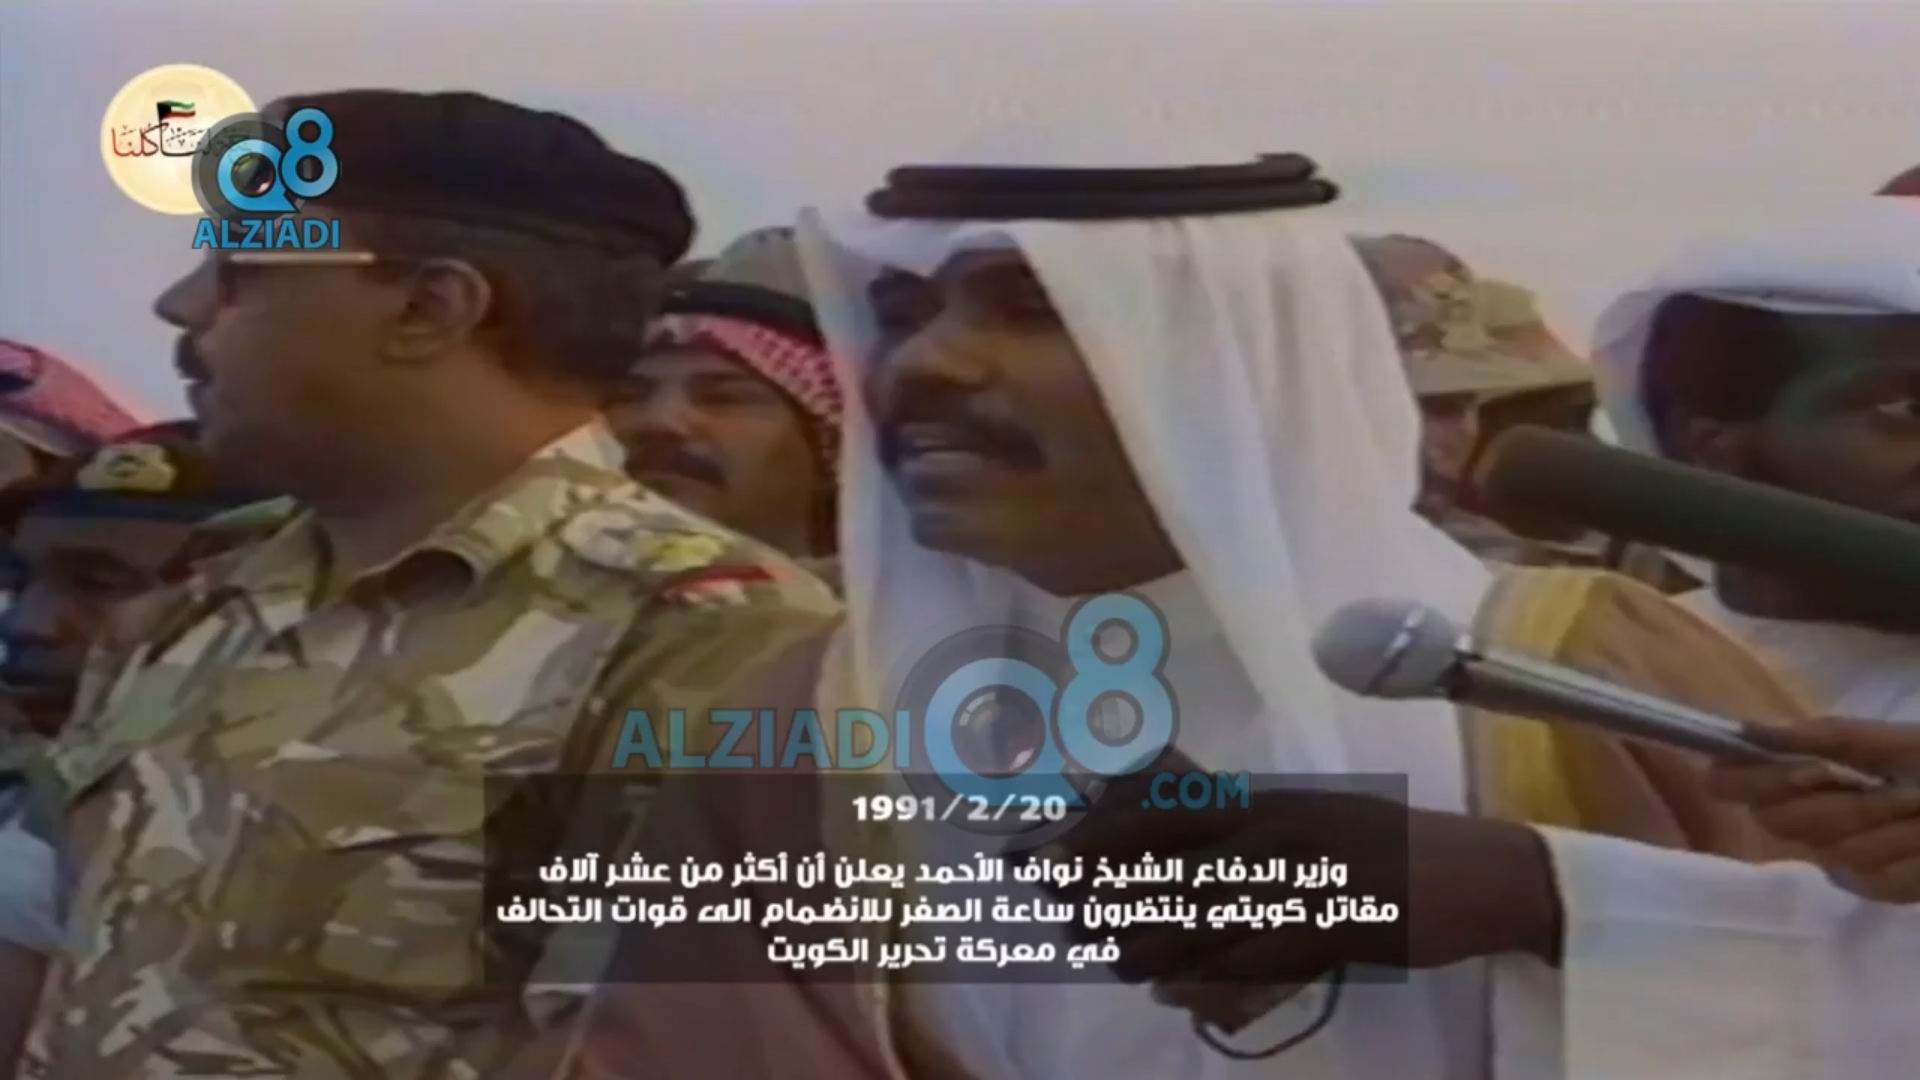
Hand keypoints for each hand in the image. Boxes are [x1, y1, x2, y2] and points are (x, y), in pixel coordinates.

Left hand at [1045, 784, 1561, 1016]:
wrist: (1475, 871)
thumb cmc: (1384, 845)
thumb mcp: (1309, 814)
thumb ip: (1244, 820)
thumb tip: (1171, 818)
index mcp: (1267, 801)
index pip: (1164, 812)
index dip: (1100, 837)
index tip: (1052, 860)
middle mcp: (1275, 834)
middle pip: (1169, 867)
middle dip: (1111, 899)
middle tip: (1073, 924)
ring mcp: (1304, 883)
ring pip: (1202, 921)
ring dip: (1149, 947)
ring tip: (1117, 962)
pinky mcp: (1334, 931)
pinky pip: (1254, 964)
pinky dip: (1208, 984)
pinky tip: (1173, 995)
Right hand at [1709, 717, 1919, 902]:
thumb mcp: (1881, 740)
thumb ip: (1819, 737)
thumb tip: (1745, 731)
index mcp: (1805, 778)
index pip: (1742, 783)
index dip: (1750, 780)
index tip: (1790, 771)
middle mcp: (1812, 820)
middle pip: (1780, 821)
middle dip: (1835, 801)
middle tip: (1872, 782)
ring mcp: (1843, 858)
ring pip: (1835, 848)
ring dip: (1886, 823)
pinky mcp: (1877, 888)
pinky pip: (1874, 875)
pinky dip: (1909, 854)